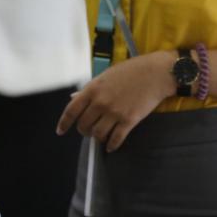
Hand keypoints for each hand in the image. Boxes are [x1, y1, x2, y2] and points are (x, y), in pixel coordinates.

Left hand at [56, 52, 173, 152]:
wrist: (157, 73)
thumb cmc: (132, 70)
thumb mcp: (106, 75)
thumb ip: (90, 89)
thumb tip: (74, 98)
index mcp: (93, 89)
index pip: (71, 111)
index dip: (64, 123)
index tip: (60, 131)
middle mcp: (101, 102)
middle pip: (84, 126)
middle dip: (84, 131)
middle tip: (89, 130)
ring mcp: (115, 113)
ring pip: (98, 135)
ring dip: (98, 138)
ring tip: (101, 136)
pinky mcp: (129, 121)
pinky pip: (115, 139)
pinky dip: (111, 145)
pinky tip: (111, 146)